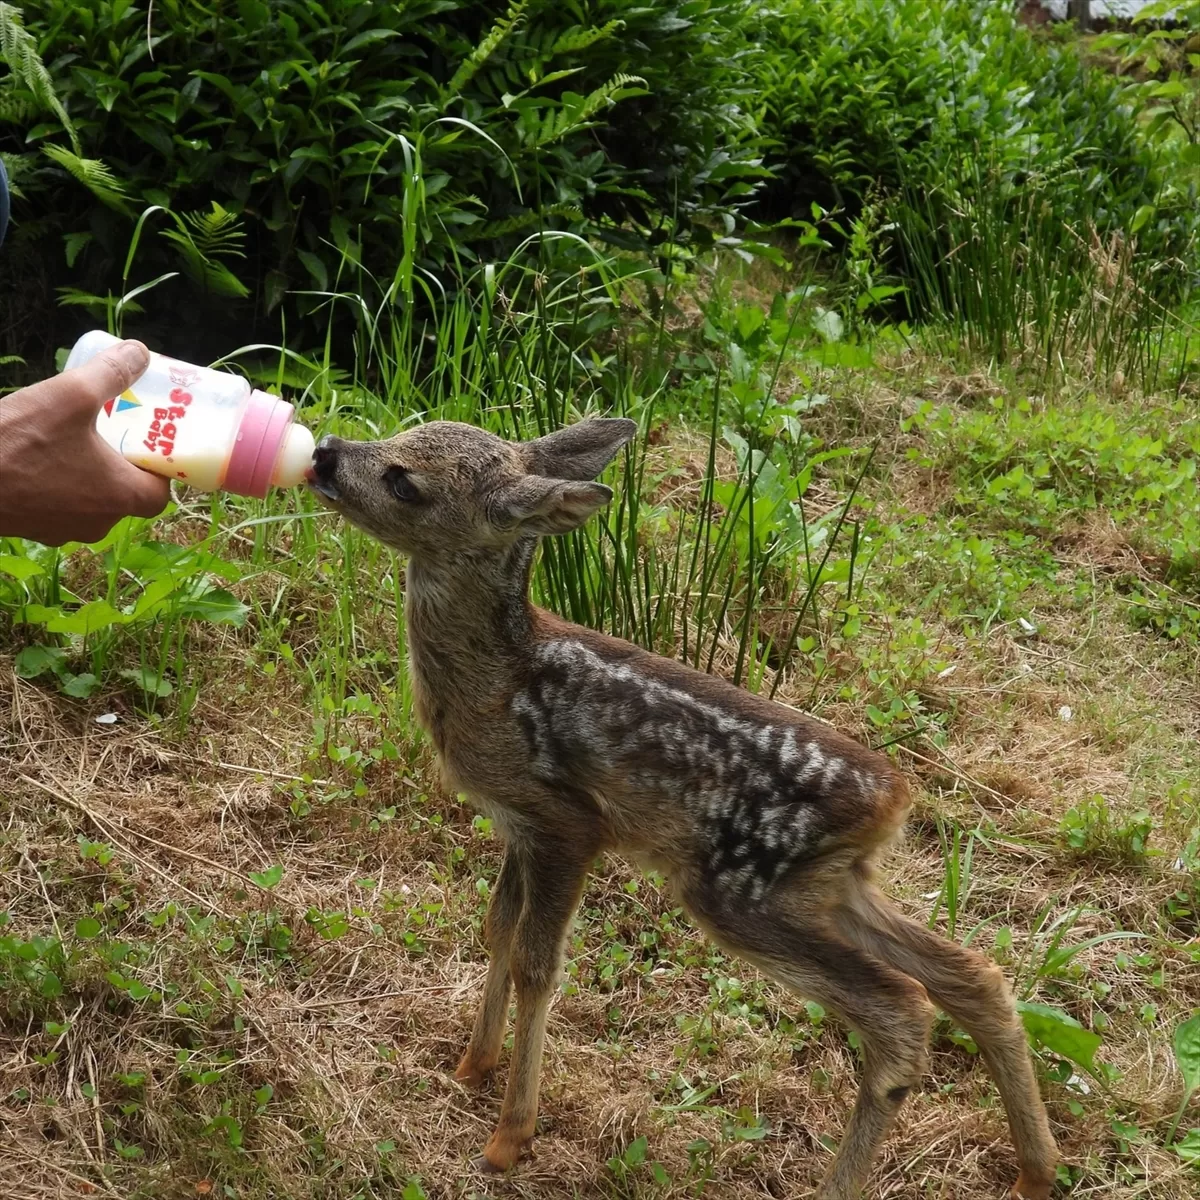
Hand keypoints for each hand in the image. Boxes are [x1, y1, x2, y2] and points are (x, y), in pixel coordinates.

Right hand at [0, 340, 170, 545]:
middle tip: (112, 431)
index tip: (146, 441)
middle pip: (125, 494)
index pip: (160, 493)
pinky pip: (58, 505)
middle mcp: (98, 523)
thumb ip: (111, 374)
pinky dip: (58, 483)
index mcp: (120, 497)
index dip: (158, 468)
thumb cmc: (16, 442)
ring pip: (90, 500)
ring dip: (88, 473)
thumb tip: (140, 352)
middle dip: (120, 463)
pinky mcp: (33, 527)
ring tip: (75, 439)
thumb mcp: (69, 396)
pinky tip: (42, 456)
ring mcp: (63, 530)